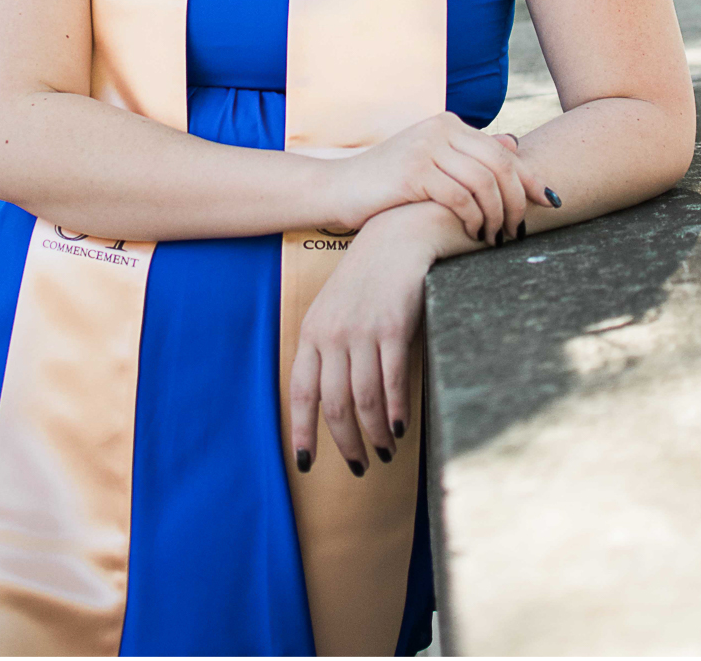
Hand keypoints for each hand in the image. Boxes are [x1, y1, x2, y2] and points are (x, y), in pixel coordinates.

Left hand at [290, 208, 435, 476]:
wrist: (398, 235)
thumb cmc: (368, 277)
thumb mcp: (336, 309)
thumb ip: (329, 348)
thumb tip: (331, 399)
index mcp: (312, 331)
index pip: (300, 390)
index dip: (302, 430)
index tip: (304, 463)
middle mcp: (332, 333)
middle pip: (333, 404)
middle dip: (345, 443)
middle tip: (360, 466)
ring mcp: (361, 330)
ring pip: (363, 400)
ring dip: (375, 434)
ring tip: (384, 451)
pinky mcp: (392, 327)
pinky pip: (391, 381)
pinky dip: (395, 411)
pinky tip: (401, 428)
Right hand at [322, 113, 550, 246]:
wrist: (340, 189)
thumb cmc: (389, 183)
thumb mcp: (433, 163)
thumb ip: (470, 155)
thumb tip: (512, 143)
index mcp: (448, 124)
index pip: (503, 151)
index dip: (530, 178)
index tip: (548, 203)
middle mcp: (440, 129)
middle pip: (500, 166)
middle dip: (516, 203)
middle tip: (517, 231)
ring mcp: (426, 148)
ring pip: (484, 183)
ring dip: (497, 217)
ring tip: (494, 238)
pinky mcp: (414, 171)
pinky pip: (461, 198)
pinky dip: (474, 220)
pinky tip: (473, 235)